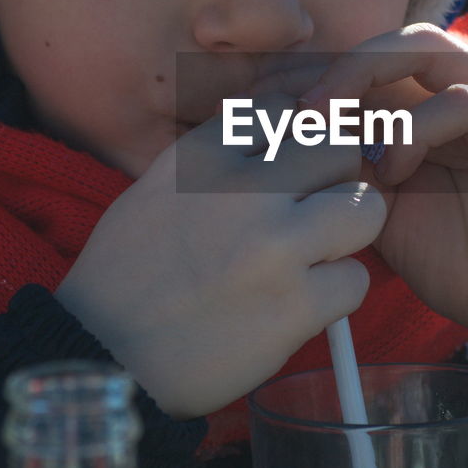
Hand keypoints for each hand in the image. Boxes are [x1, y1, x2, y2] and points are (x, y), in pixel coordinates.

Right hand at [56, 96, 385, 417]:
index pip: (282, 110)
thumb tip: (286, 144)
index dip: (293, 138)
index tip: (286, 167)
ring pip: (365, 209)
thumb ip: (219, 162)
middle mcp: (243, 190)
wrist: (103, 357)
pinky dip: (336, 294)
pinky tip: (302, 304)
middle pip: (338, 149)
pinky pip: (356, 280)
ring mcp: (275, 247)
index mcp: (202, 156)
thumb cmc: (126, 277)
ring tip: (317, 255)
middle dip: (334, 179)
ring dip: (347, 233)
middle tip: (315, 210)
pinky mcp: (297, 306)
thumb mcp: (156, 189)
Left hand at [301, 25, 467, 400]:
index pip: (373, 61)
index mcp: (432, 112)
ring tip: (329, 129)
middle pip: (396, 41)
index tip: (266, 109)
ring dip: (366, 79)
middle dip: (336, 66)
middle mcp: (466, 98)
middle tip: (296, 111)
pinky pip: (465, 103)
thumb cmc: (465, 264)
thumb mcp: (383, 216)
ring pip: (428, 50)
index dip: (316, 76)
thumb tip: (284, 150)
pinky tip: (390, 172)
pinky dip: (414, 128)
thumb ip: (347, 175)